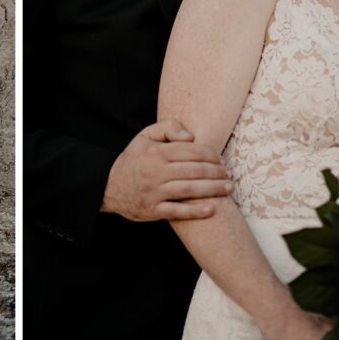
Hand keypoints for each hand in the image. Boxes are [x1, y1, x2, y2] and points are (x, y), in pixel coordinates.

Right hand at [101, 119, 231, 220]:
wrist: (109, 185)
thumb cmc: (134, 159)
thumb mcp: (145, 136)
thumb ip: (167, 127)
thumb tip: (191, 137)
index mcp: (156, 152)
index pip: (190, 151)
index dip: (210, 155)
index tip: (221, 159)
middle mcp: (155, 172)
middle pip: (193, 171)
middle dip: (216, 172)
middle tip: (229, 174)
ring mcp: (154, 192)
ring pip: (189, 190)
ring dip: (212, 189)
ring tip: (228, 188)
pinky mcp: (153, 210)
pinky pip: (177, 211)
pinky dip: (195, 211)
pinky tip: (211, 209)